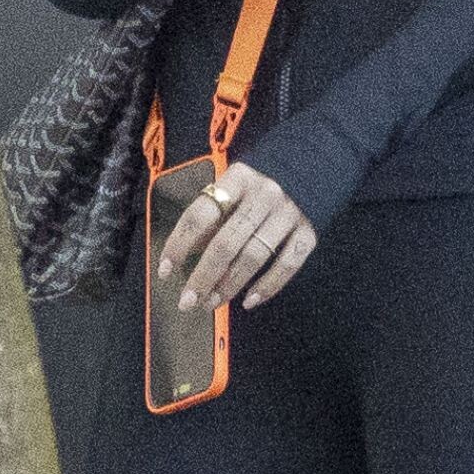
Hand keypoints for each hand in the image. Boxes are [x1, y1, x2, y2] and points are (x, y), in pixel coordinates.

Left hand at [155, 162, 317, 310]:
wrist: (307, 170)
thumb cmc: (255, 187)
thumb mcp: (229, 189)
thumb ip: (210, 217)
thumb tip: (184, 257)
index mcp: (238, 178)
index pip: (200, 214)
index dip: (179, 244)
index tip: (164, 271)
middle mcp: (265, 194)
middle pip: (226, 242)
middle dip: (203, 277)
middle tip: (187, 302)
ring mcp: (289, 213)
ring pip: (254, 257)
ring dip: (228, 286)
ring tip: (210, 304)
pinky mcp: (309, 231)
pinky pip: (287, 265)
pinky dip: (268, 286)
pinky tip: (248, 302)